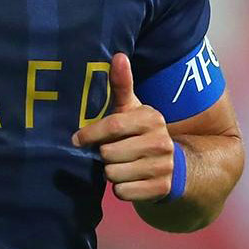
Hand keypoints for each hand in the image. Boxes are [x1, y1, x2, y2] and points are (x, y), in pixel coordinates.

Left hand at [71, 52, 174, 202]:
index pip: (112, 126)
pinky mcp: (162, 189)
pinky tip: (128, 179)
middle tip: (110, 153)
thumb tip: (118, 55)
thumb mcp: (130, 108)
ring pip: (114, 174)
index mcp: (151, 118)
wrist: (171, 165)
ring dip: (110, 173)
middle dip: (103, 155)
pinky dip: (120, 189)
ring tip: (119, 165)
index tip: (77, 139)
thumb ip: (121, 85)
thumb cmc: (139, 132)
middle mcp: (161, 141)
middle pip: (109, 154)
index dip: (90, 134)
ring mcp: (164, 166)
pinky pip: (123, 192)